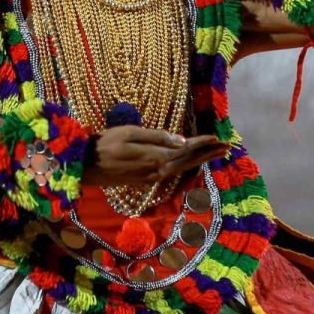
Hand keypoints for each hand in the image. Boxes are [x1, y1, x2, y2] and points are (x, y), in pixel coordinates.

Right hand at [82, 126, 231, 185]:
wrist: (86, 165)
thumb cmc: (106, 143)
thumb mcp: (130, 133)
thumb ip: (157, 137)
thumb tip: (182, 141)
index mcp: (155, 157)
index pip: (185, 149)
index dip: (202, 143)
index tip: (218, 137)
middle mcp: (157, 171)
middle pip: (188, 162)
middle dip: (208, 154)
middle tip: (227, 147)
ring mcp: (152, 178)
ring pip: (182, 168)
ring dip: (200, 160)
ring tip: (215, 153)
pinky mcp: (146, 180)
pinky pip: (172, 173)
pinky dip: (186, 166)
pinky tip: (191, 162)